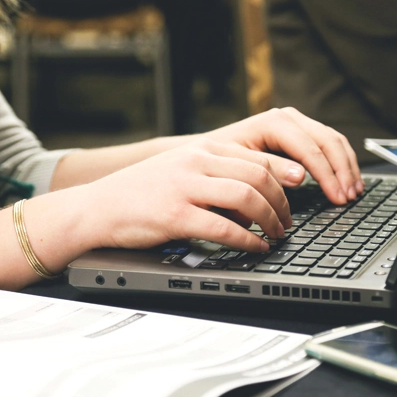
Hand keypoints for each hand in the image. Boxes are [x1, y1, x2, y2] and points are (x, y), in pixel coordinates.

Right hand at [82, 139, 291, 251]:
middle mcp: (195, 162)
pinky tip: (255, 247)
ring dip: (270, 219)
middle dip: (282, 201)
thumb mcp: (180, 170)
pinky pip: (224, 227)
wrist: (97, 207)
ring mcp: (185, 187)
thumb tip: (256, 195)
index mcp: (201, 149)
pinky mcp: (175, 215)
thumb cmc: (141, 193)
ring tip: (276, 235)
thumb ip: (215, 174)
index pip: (256, 157)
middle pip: (258, 175)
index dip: (284, 176)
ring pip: (246, 197)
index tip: (299, 192)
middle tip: (288, 222)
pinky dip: (247, 240)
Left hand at [204, 108, 362, 204]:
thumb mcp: (239, 166)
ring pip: (334, 141)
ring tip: (354, 192)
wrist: (205, 153)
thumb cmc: (218, 162)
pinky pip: (330, 145)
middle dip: (342, 171)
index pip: (311, 149)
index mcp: (274, 123)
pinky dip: (342, 163)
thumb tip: (301, 176)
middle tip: (349, 197)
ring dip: (347, 167)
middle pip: (328, 141)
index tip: (337, 197)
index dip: (328, 175)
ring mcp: (296, 123)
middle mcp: (288, 118)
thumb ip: (269, 170)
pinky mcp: (300, 133)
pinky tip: (347, 181)